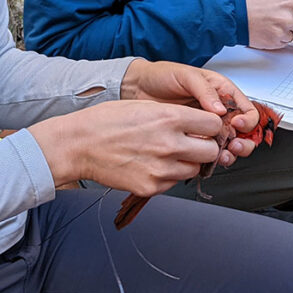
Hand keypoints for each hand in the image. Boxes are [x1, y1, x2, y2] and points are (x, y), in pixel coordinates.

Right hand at [27, 99, 225, 194]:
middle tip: (193, 143)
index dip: (211, 126)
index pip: (214, 124)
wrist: (78, 145)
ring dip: (189, 162)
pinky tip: (154, 164)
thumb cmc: (107, 121)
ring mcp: (161, 168)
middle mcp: (169, 143)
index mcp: (170, 117)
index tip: (204, 128)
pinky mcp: (151, 187)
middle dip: (206, 146)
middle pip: (211, 150)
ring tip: (170, 154)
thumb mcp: (146, 106)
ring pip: (196, 169)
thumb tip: (199, 122)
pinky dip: (170, 175)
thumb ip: (176, 115)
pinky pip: (175, 182)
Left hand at [121, 59, 259, 160]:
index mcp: (222, 93)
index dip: (247, 120)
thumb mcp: (186, 76)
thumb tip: (221, 109)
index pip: (247, 110)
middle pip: (243, 133)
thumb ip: (205, 91)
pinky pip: (208, 152)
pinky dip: (211, 159)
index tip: (236, 125)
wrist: (137, 88)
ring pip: (228, 145)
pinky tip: (206, 159)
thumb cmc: (162, 76)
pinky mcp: (193, 139)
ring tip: (222, 155)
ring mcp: (205, 127)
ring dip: (229, 154)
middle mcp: (218, 111)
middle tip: (233, 146)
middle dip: (243, 142)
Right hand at [245, 0, 292, 51]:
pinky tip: (271, 32)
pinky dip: (281, 40)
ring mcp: (282, 30)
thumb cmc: (254, 6)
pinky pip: (286, 43)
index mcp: (289, 2)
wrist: (237, 16)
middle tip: (291, 23)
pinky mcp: (276, 41)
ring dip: (290, 34)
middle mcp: (288, 16)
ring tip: (276, 27)